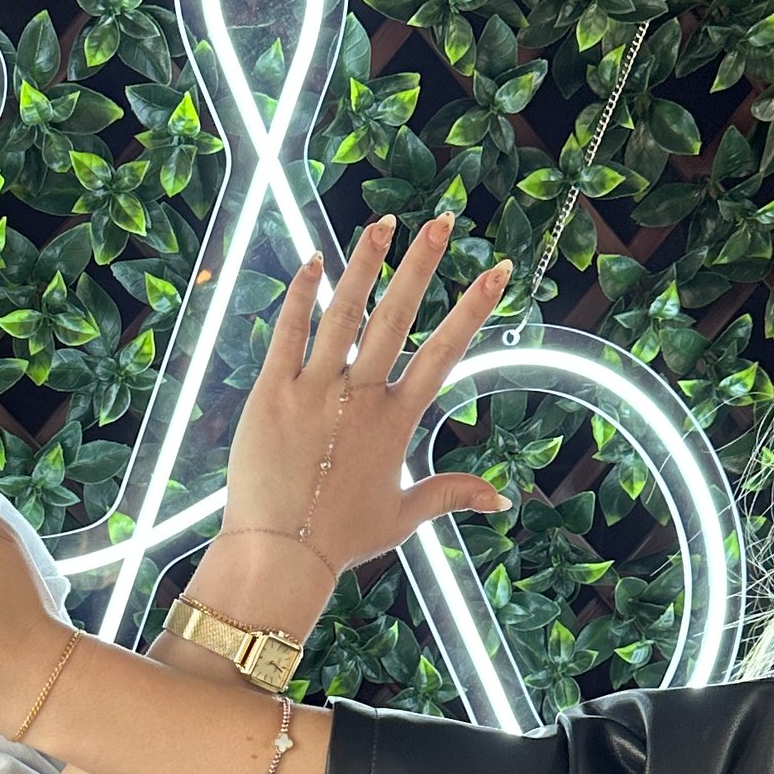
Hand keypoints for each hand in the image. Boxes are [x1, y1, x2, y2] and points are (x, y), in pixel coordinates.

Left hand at [221, 213, 512, 582]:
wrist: (280, 554)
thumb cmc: (341, 539)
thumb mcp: (404, 516)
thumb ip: (451, 494)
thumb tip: (502, 497)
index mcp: (396, 420)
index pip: (444, 353)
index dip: (473, 308)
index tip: (496, 270)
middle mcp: (360, 396)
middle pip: (397, 318)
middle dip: (422, 265)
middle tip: (442, 220)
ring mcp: (314, 390)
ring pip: (343, 313)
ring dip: (365, 264)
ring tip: (384, 221)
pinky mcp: (271, 393)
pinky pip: (288, 334)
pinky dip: (301, 296)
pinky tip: (314, 260)